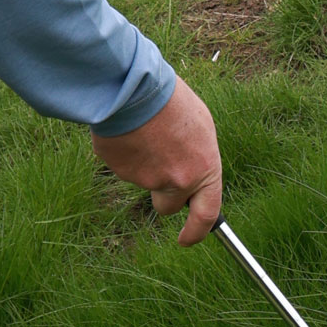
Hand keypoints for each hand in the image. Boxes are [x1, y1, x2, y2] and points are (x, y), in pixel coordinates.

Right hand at [92, 79, 222, 246]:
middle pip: (167, 206)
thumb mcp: (200, 127)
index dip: (197, 232)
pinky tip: (129, 129)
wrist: (136, 87)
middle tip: (160, 163)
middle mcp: (177, 181)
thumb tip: (190, 172)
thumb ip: (198, 158)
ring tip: (146, 130)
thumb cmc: (173, 101)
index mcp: (204, 170)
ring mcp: (145, 179)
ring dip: (144, 163)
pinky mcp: (119, 171)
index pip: (206, 215)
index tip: (188, 239)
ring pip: (143, 181)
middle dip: (163, 194)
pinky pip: (123, 166)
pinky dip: (125, 153)